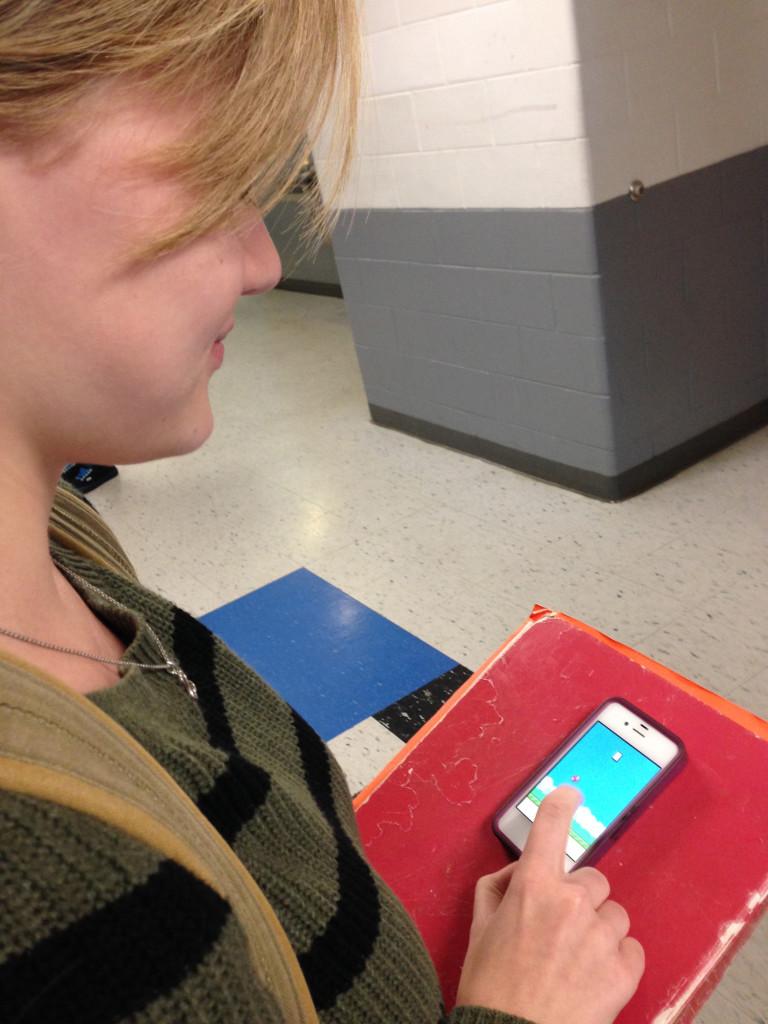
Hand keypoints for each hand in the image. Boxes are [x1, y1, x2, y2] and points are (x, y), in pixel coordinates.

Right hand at [455, 786, 644, 1023]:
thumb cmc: (491, 990)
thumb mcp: (479, 930)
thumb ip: (498, 889)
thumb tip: (520, 872)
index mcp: (532, 887)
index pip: (550, 827)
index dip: (561, 804)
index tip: (571, 793)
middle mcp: (570, 903)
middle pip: (591, 879)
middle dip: (578, 899)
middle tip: (558, 931)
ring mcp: (600, 936)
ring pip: (613, 914)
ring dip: (598, 931)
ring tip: (575, 962)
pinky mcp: (623, 970)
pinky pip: (631, 948)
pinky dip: (616, 960)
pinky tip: (593, 979)